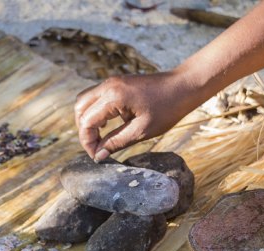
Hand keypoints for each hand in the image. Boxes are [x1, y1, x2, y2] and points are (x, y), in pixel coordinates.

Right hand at [74, 72, 198, 160]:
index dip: (87, 141)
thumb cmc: (168, 108)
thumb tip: (98, 155)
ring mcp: (111, 82)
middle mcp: (108, 86)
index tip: (96, 156)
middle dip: (84, 130)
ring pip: (85, 100)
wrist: (184, 86)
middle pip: (80, 108)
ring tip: (100, 139)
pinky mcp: (117, 83)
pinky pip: (96, 97)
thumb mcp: (142, 131)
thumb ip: (116, 142)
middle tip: (96, 148)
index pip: (87, 121)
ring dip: (88, 120)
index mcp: (113, 96)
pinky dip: (96, 112)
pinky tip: (107, 126)